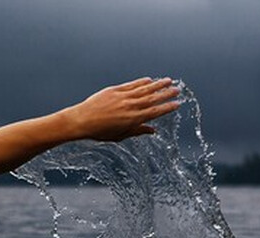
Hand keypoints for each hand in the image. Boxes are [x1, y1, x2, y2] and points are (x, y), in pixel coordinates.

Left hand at [63, 77, 179, 141]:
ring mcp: (123, 97)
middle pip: (153, 98)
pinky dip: (141, 82)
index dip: (167, 107)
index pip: (155, 112)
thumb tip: (153, 131)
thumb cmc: (99, 132)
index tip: (177, 104)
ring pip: (144, 89)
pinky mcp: (115, 90)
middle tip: (178, 90)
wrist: (81, 121)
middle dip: (166, 94)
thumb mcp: (120, 135)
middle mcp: (130, 107)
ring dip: (157, 84)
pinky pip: (131, 85)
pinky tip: (149, 79)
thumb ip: (137, 131)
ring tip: (169, 80)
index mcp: (133, 119)